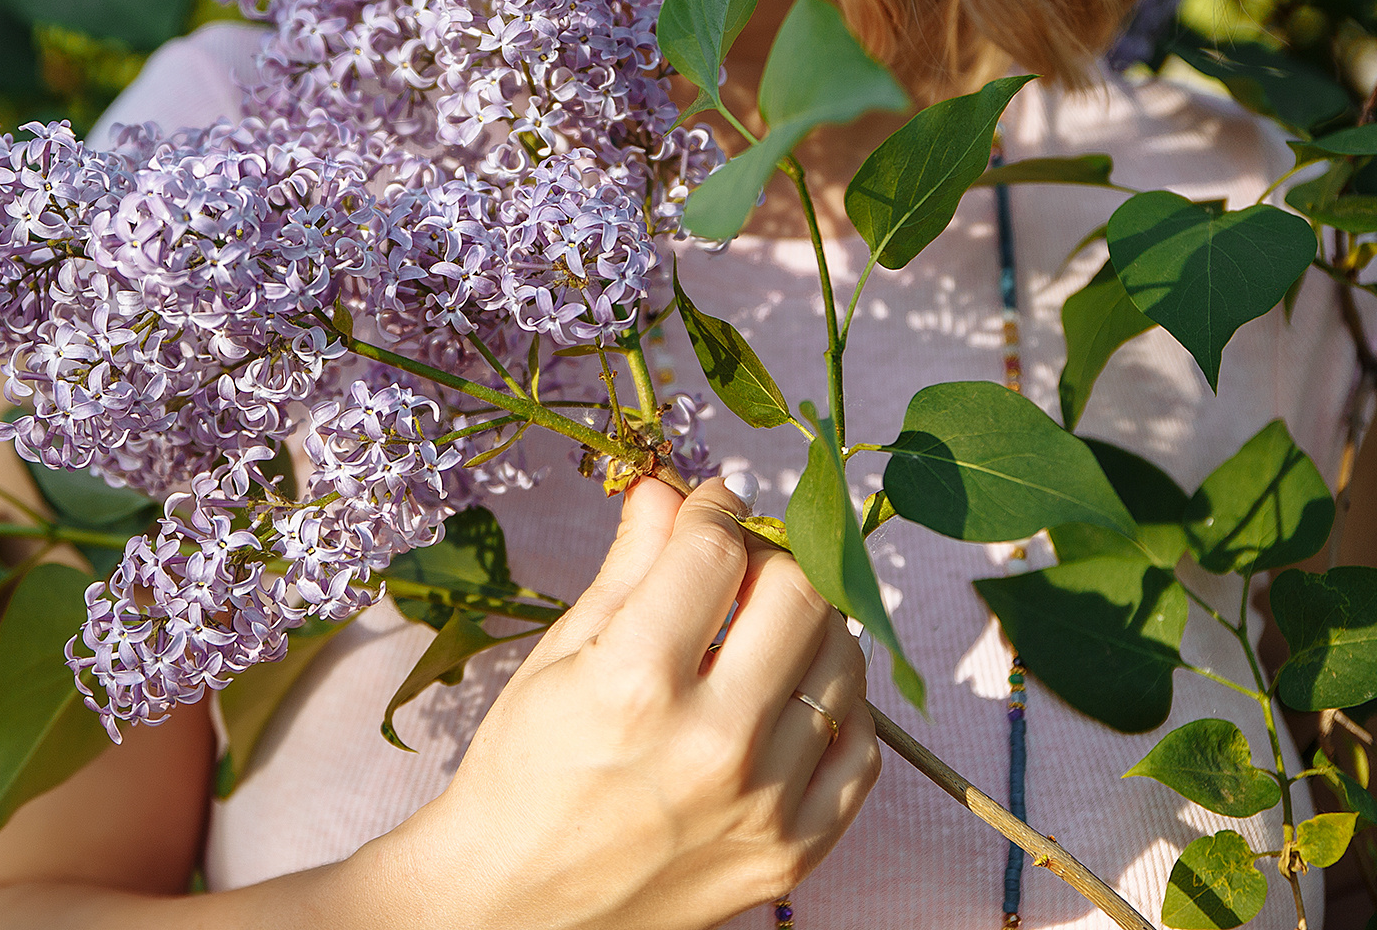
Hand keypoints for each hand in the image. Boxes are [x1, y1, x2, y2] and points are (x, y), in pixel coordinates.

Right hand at [360, 478, 877, 929]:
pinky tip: (789, 698)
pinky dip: (836, 708)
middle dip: (770, 558)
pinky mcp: (794, 854)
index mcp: (636, 686)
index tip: (710, 504)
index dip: (716, 508)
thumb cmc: (523, 775)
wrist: (515, 906)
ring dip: (809, 626)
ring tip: (760, 632)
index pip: (716, 552)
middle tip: (740, 565)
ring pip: (842, 664)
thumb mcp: (559, 659)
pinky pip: (861, 751)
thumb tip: (670, 488)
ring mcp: (764, 805)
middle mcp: (713, 745)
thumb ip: (628, 569)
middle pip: (800, 596)